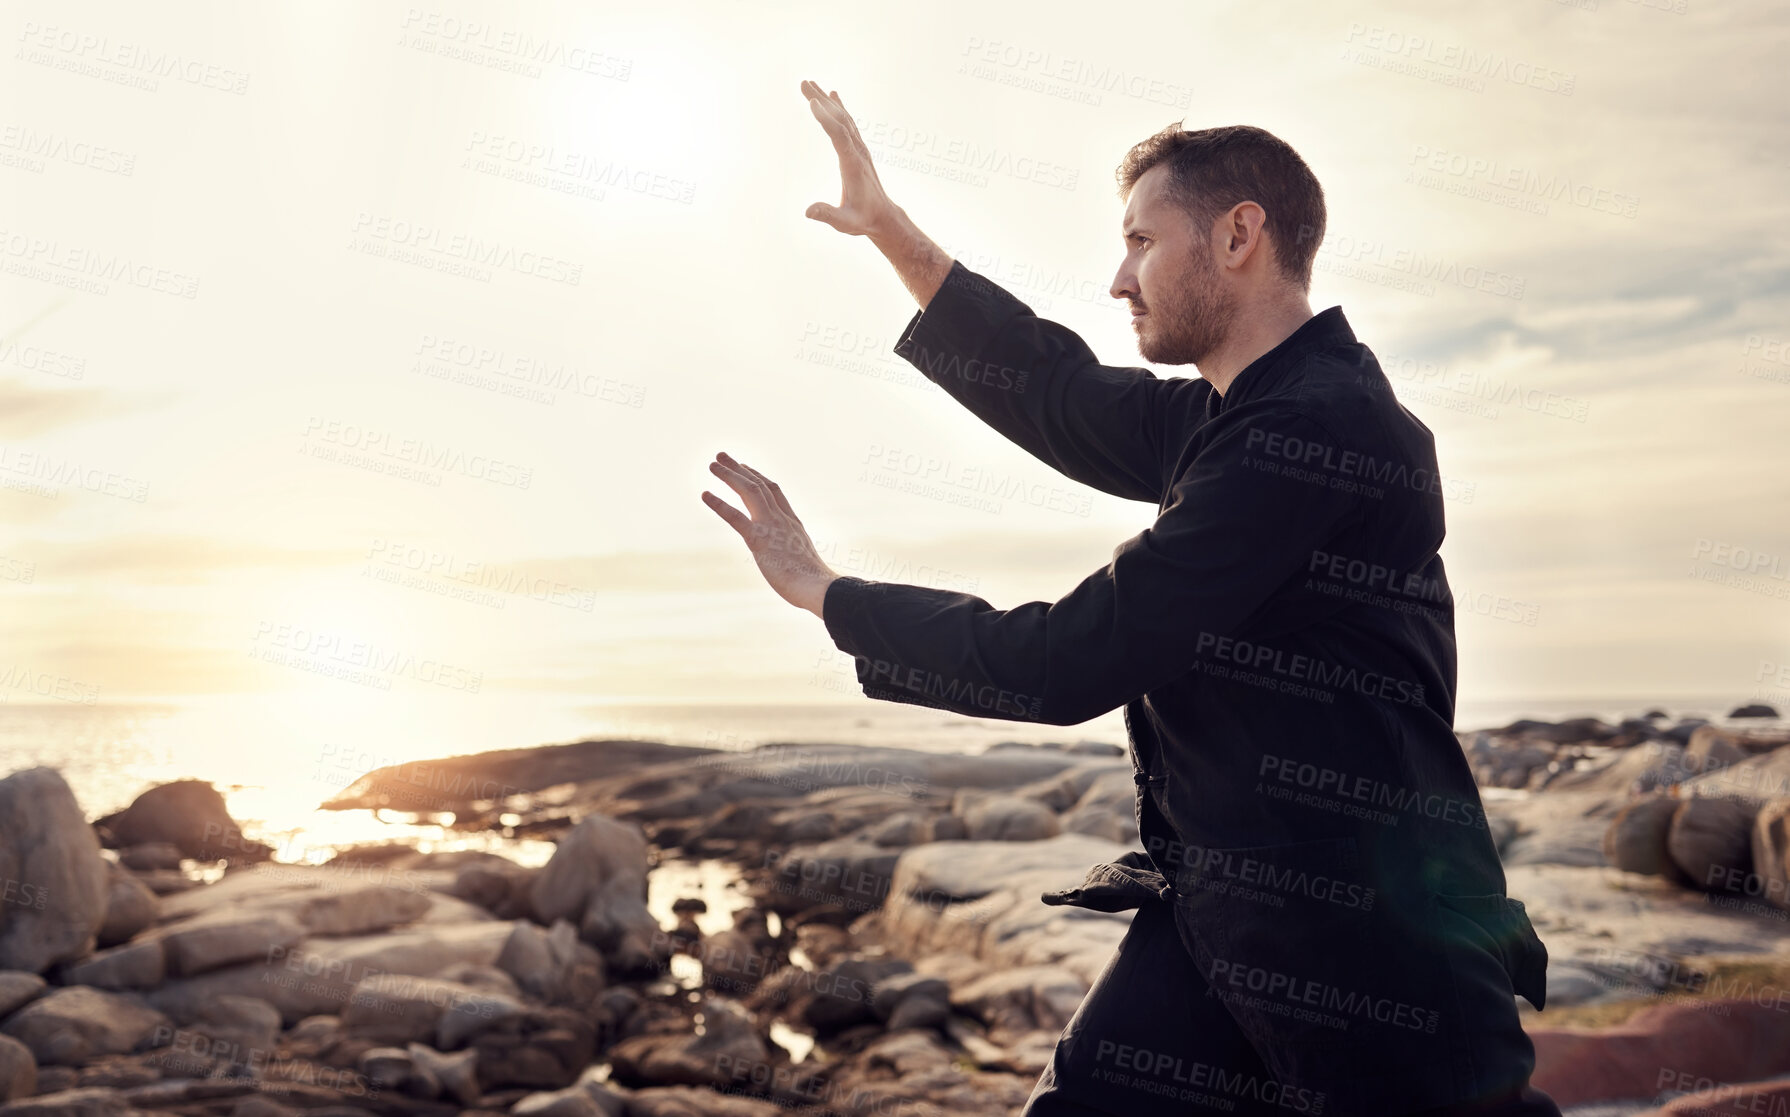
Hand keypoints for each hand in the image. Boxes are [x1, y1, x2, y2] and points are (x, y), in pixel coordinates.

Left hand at [702, 451, 838, 618]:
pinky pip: (735, 517)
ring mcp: (771, 527)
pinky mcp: (759, 540)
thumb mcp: (806, 564)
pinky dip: (719, 504)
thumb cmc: (814, 584)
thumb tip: (797, 567)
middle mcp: (782, 519)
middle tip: (721, 456)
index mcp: (793, 523)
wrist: (818, 588)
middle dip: (739, 469)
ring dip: (729, 476)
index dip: (758, 477)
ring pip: (749, 492)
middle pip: (759, 485)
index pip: (775, 492)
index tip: (745, 467)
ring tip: (712, 465)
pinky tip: (704, 494)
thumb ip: (796, 557)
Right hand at [801, 79, 900, 237]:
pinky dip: (838, 108)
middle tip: (802, 83)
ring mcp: (859, 149)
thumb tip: (808, 211)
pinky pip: (847, 123)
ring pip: (842, 118)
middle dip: (820, 101)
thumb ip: (827, 214)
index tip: (811, 102)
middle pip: (839, 120)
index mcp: (853, 165)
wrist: (882, 216)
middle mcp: (857, 151)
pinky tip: (831, 96)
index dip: (826, 118)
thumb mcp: (844, 222)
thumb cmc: (862, 219)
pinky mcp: (858, 149)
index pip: (839, 136)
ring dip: (826, 100)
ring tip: (808, 84)